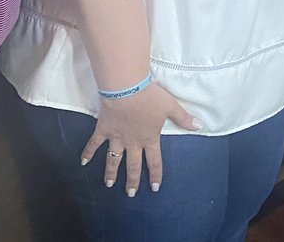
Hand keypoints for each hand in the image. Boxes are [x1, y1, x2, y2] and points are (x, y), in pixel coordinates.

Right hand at [81, 82, 200, 195]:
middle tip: (131, 194)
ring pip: (114, 160)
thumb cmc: (150, 97)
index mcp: (149, 139)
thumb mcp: (171, 106)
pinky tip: (83, 162)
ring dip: (111, 173)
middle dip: (132, 180)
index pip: (154, 161)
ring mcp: (116, 138)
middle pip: (133, 165)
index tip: (154, 188)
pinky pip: (94, 144)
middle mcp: (132, 142)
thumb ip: (184, 118)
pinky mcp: (103, 130)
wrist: (126, 89)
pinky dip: (88, 153)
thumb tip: (200, 126)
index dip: (155, 175)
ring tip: (109, 184)